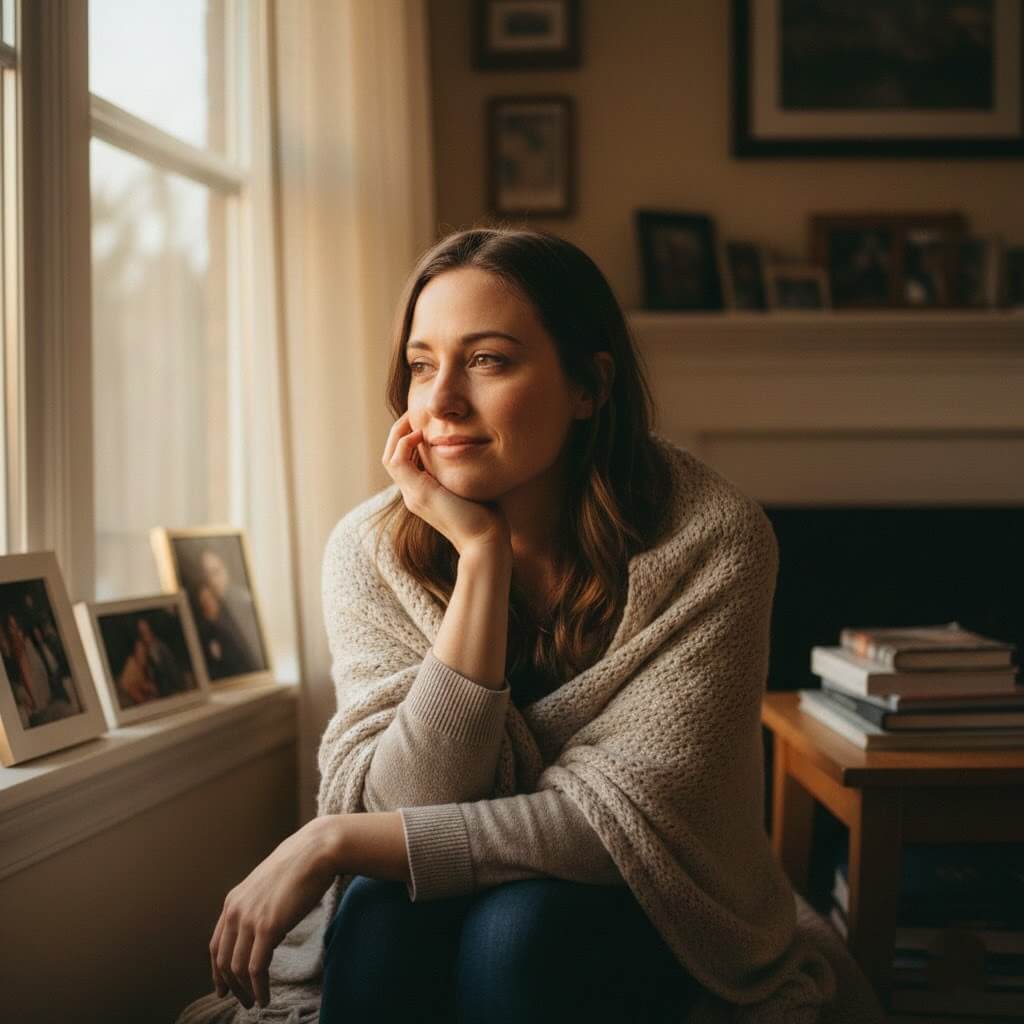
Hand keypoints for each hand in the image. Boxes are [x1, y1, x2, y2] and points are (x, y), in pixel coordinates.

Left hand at [209, 817, 340, 1008]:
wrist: (316, 850)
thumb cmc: (300, 865)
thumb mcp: (269, 887)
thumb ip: (260, 910)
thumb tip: (266, 938)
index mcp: (233, 901)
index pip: (216, 945)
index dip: (218, 971)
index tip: (224, 987)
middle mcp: (235, 910)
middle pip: (223, 960)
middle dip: (230, 986)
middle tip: (243, 1001)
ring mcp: (250, 918)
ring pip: (237, 968)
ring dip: (245, 990)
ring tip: (256, 1001)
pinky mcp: (268, 926)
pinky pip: (256, 967)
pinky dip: (259, 987)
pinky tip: (265, 996)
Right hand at [382, 412, 510, 555]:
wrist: (485, 541)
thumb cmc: (488, 518)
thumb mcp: (472, 487)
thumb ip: (465, 472)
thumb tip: (478, 454)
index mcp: (423, 493)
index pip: (405, 461)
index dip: (411, 439)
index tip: (427, 422)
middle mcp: (413, 494)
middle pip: (392, 456)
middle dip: (401, 432)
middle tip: (416, 414)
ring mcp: (413, 495)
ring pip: (390, 457)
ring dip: (399, 434)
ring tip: (415, 419)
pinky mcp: (418, 493)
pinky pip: (397, 461)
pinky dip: (404, 443)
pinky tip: (423, 433)